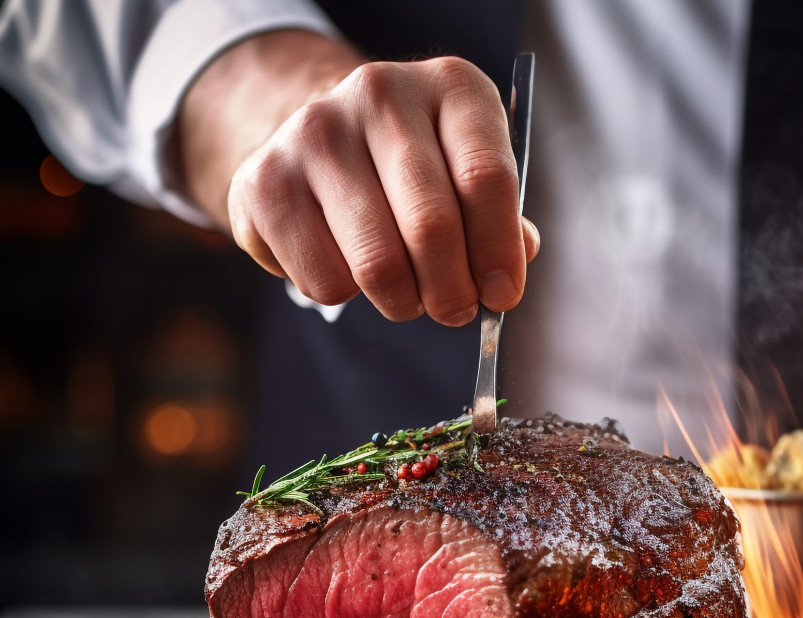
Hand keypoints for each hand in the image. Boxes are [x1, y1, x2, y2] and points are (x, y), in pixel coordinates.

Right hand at [178, 31, 537, 324]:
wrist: (321, 143)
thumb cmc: (412, 171)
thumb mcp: (467, 175)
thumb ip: (498, 223)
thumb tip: (501, 282)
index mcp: (451, 88)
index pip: (486, 179)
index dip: (498, 252)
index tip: (501, 295)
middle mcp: (380, 95)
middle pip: (431, 226)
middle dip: (451, 292)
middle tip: (453, 310)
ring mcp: (316, 132)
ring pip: (377, 264)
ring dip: (402, 302)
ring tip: (406, 295)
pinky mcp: (266, 181)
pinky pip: (325, 281)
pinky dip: (345, 296)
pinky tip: (347, 266)